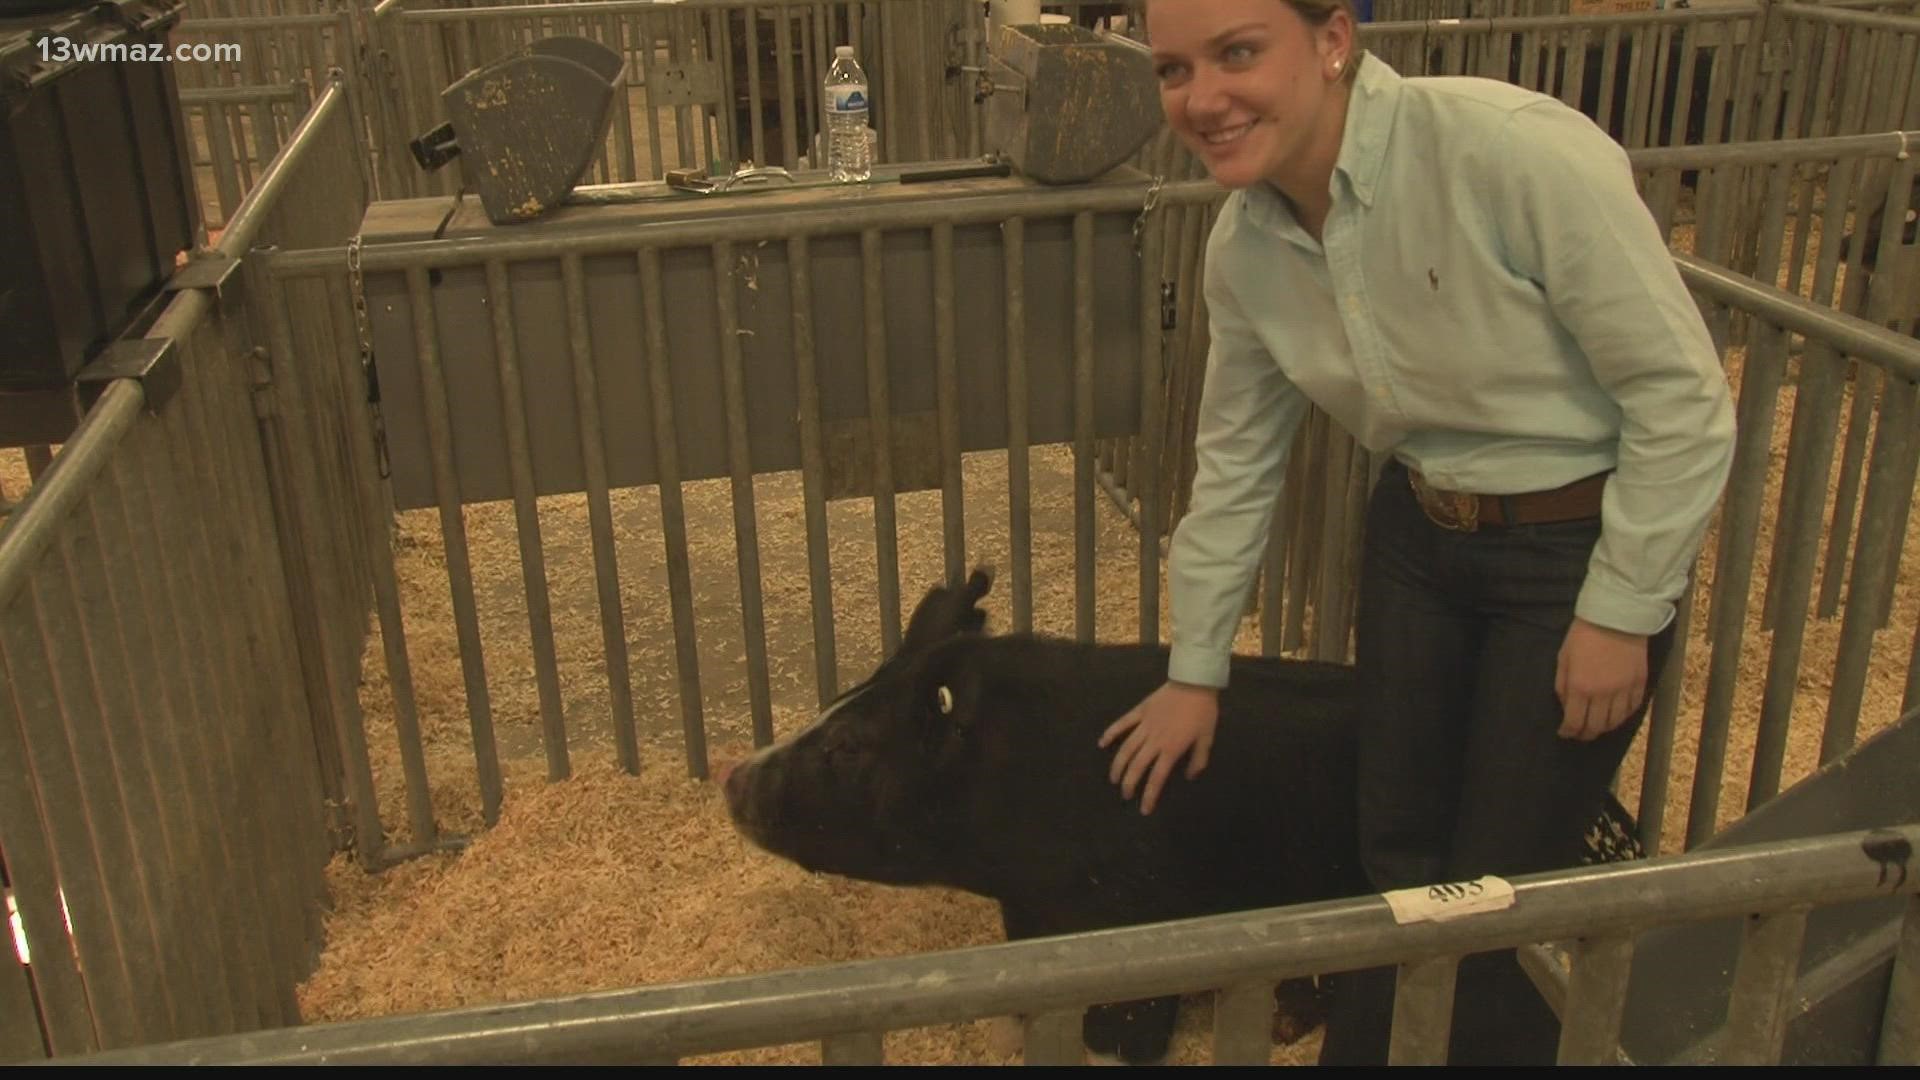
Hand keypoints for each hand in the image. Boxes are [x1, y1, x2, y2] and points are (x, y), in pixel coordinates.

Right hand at [1099, 681, 1219, 814]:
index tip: (1143, 809)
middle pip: (1136, 767)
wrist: (1194, 683)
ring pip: (1125, 749)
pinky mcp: (1139, 712)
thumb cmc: (1203, 712)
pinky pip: (1122, 724)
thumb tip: (1189, 776)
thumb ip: (1198, 760)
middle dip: (1129, 784)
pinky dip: (1110, 733)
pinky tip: (1101, 743)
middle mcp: (1154, 741)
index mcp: (1171, 749)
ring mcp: (1144, 725)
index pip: (1156, 778)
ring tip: (1114, 779)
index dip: (1149, 795)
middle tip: (1125, 796)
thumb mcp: (1207, 739)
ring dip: (1117, 766)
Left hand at [1555, 617, 1648, 740]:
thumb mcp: (1563, 659)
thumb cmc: (1583, 635)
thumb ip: (1563, 686)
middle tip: (1580, 734)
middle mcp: (1603, 694)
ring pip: (1616, 722)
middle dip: (1585, 734)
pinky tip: (1616, 715)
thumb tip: (1566, 707)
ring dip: (1605, 728)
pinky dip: (1623, 716)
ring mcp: (1624, 691)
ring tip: (1597, 726)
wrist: (1616, 617)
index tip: (1564, 733)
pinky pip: (1633, 709)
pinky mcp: (1640, 684)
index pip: (1575, 722)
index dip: (1568, 732)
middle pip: (1596, 727)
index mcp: (1580, 687)